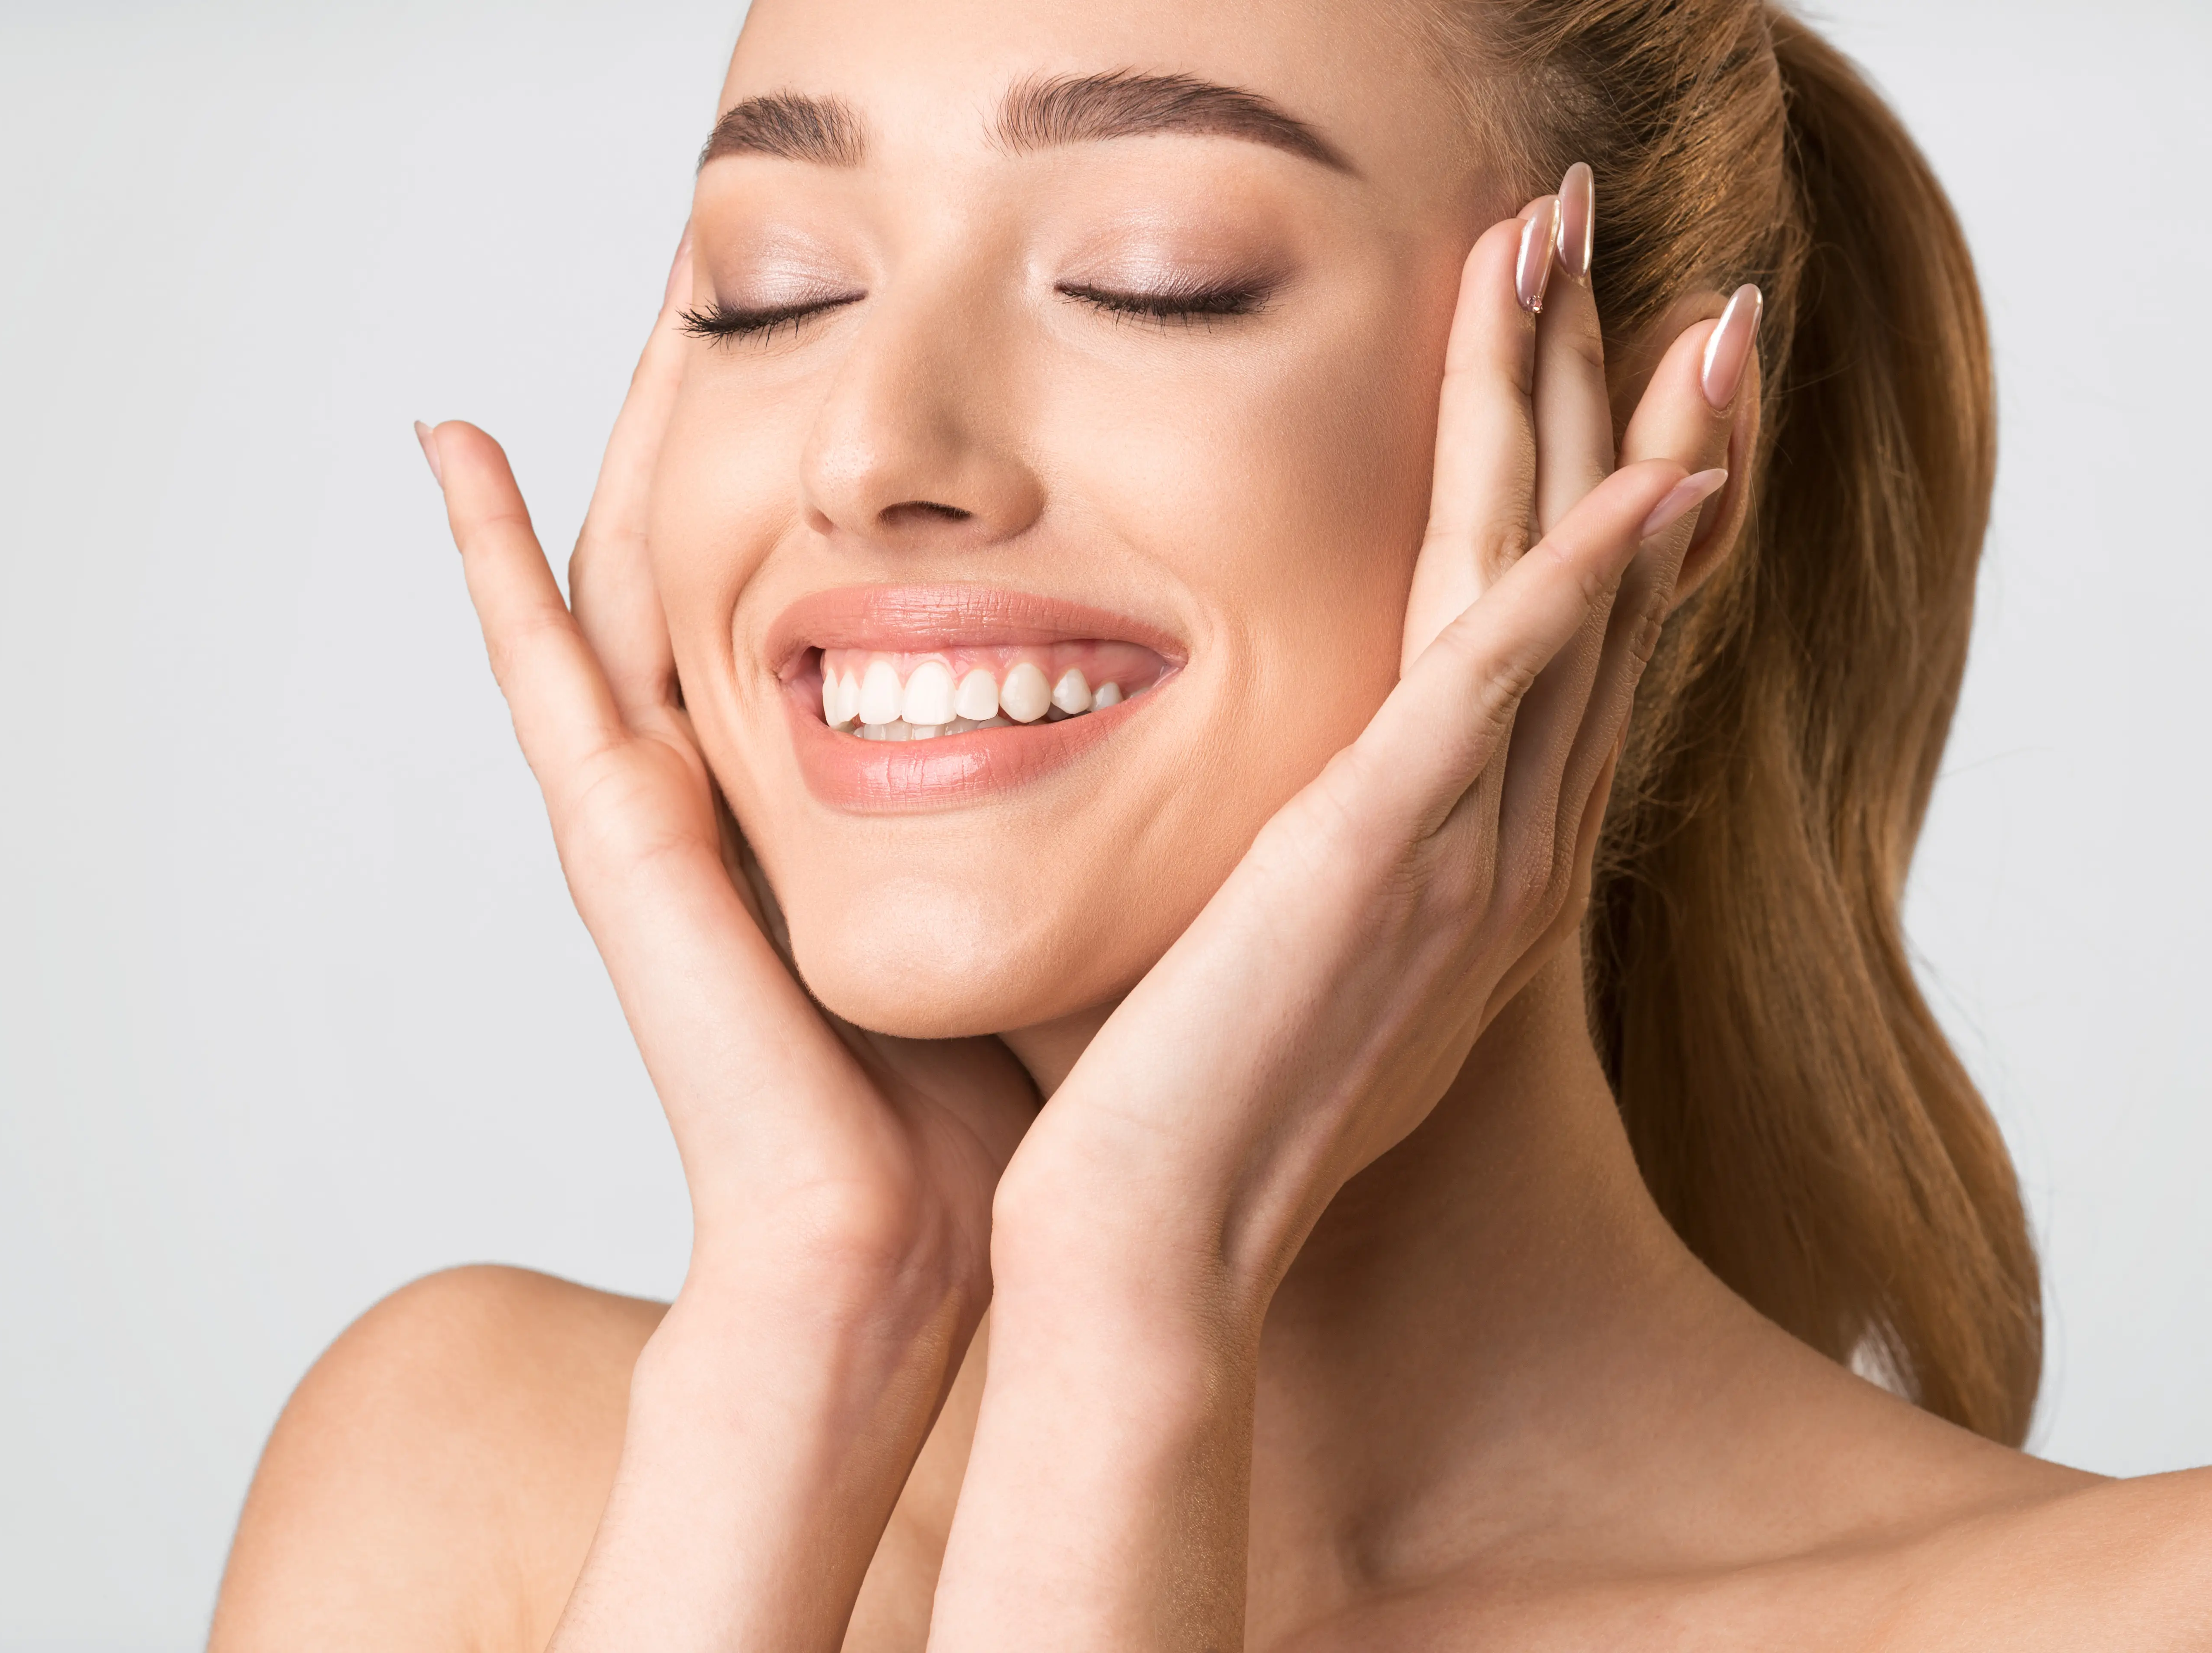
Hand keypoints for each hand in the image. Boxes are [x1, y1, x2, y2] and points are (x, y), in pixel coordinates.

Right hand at [420, 235, 1034, 1648]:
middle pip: (702, 562)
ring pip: (617, 578)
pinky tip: (452, 450)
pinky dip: (488, 559)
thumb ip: (1062, 832)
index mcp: (813, 807)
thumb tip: (1175, 749)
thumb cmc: (972, 1114)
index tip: (852, 359)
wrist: (891, 1248)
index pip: (798, 603)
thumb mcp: (1029, 919)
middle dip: (714, 424)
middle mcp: (718, 791)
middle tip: (724, 285)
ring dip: (623, 441)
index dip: (810, 478)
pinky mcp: (612, 837)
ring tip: (640, 305)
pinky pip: (538, 664)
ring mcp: (649, 810)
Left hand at [933, 175, 1754, 1647]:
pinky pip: (1513, 675)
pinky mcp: (1389, 850)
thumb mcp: (1267, 964)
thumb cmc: (1174, 1109)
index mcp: (1473, 885)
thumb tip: (1254, 818)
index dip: (1609, 530)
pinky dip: (1582, 573)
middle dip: (1643, 442)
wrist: (1148, 1246)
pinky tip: (1645, 476)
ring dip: (1613, 439)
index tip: (1632, 405)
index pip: (1563, 670)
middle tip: (1700, 300)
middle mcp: (1505, 865)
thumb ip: (1292, 872)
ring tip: (1663, 292)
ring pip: (1566, 604)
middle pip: (1599, 613)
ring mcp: (1465, 858)